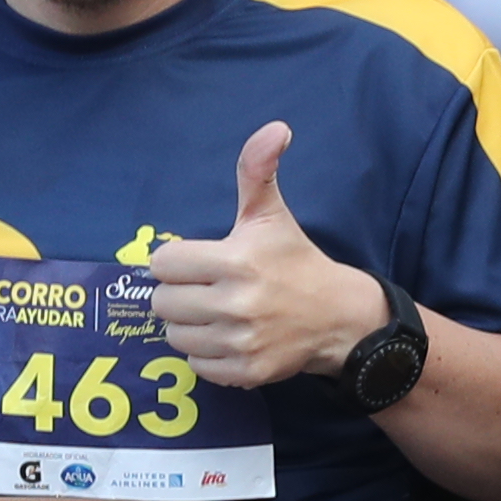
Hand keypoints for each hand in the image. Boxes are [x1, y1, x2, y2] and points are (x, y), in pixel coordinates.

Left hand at [150, 120, 390, 387]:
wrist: (338, 317)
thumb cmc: (295, 261)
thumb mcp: (272, 215)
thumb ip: (258, 171)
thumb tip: (275, 128)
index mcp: (236, 260)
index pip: (163, 265)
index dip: (178, 262)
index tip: (201, 263)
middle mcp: (237, 304)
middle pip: (163, 303)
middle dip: (180, 295)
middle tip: (207, 289)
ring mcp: (241, 342)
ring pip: (175, 337)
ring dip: (190, 326)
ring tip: (217, 314)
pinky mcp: (245, 372)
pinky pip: (196, 366)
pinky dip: (207, 355)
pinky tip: (229, 338)